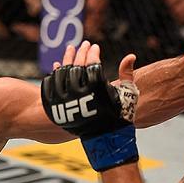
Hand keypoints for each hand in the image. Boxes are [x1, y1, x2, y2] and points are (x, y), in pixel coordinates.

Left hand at [42, 41, 139, 170]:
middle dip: (81, 52)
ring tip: (70, 49)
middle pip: (77, 65)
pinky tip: (58, 65)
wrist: (104, 137)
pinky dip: (55, 73)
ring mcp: (67, 99)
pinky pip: (52, 84)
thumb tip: (131, 55)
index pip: (92, 63)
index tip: (95, 47)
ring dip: (67, 58)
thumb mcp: (126, 94)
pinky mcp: (57, 105)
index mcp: (97, 88)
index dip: (93, 53)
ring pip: (63, 73)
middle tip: (84, 45)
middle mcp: (81, 92)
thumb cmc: (118, 115)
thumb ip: (127, 74)